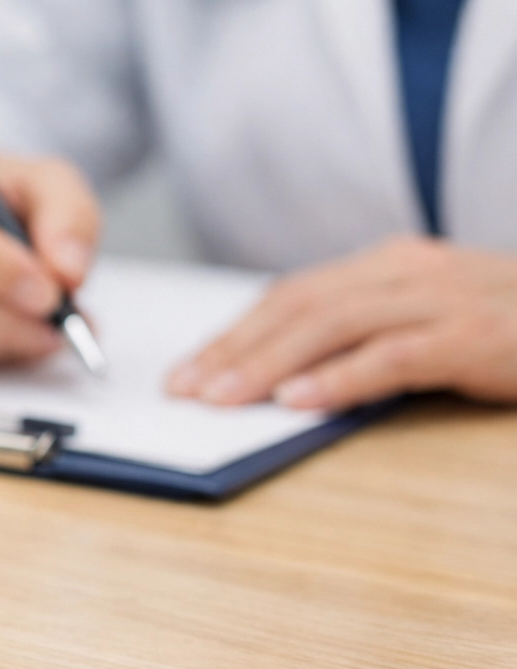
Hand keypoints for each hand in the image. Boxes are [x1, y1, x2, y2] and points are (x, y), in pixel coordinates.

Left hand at [167, 237, 516, 410]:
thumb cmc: (511, 327)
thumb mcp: (431, 322)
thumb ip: (368, 338)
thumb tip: (289, 380)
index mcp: (389, 265)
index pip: (290, 295)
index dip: (233, 333)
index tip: (187, 370)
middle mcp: (406, 271)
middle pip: (297, 306)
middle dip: (232, 350)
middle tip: (184, 390)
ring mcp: (442, 299)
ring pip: (331, 325)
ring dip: (267, 364)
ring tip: (222, 399)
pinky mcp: (475, 335)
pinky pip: (394, 357)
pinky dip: (341, 379)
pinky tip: (300, 403)